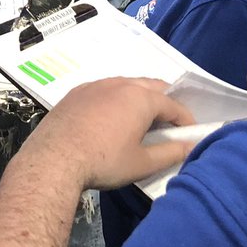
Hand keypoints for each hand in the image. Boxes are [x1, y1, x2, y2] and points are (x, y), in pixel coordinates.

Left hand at [24, 78, 196, 189]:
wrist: (54, 158)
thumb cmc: (104, 161)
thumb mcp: (143, 163)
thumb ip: (171, 153)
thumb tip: (191, 146)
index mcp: (140, 98)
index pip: (173, 105)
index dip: (185, 119)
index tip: (190, 133)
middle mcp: (119, 83)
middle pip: (151, 87)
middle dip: (165, 102)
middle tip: (169, 123)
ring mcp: (95, 85)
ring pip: (126, 84)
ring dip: (139, 97)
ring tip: (142, 119)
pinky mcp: (77, 92)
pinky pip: (104, 89)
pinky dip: (116, 99)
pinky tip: (111, 116)